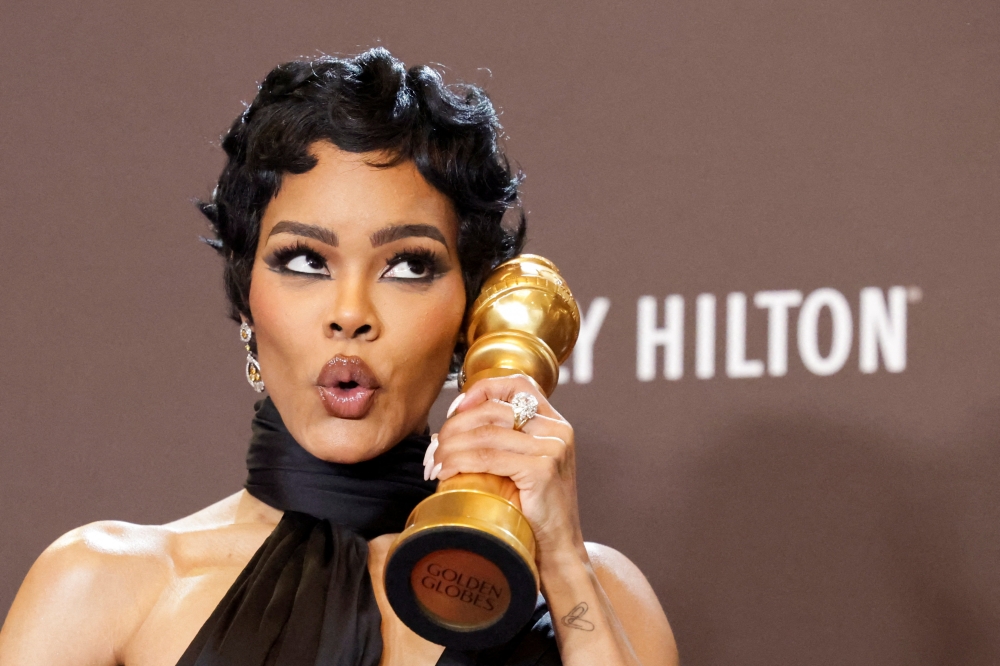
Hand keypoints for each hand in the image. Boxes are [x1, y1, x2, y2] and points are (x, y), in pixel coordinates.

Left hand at [431, 375, 584, 565]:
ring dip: (451, 447)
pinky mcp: (542, 470)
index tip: (455, 411)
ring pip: (486, 434)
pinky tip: (446, 472)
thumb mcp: (526, 467)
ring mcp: (552, 449)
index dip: (481, 390)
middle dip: (455, 426)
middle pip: (493, 409)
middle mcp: (557, 430)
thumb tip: (451, 428)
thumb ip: (505, 443)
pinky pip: (488, 457)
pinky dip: (459, 462)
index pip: (517, 384)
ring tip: (435, 464)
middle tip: (435, 449)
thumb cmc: (534, 511)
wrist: (558, 550)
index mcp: (555, 424)